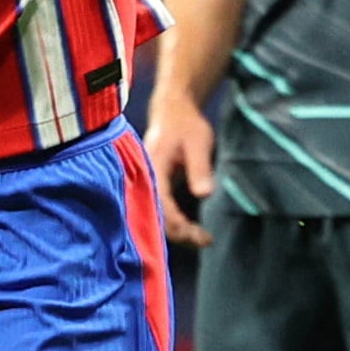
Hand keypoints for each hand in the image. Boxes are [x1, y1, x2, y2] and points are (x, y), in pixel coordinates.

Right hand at [148, 84, 217, 247]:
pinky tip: (192, 229)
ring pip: (157, 216)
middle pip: (155, 217)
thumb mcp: (198, 142)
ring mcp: (147, 184)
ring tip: (202, 238)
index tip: (200, 236)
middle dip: (179, 234)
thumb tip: (204, 195)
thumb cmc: (186, 124)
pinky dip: (175, 223)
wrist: (173, 110)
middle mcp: (144, 180)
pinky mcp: (154, 187)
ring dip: (178, 231)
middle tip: (205, 240)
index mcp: (151, 169)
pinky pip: (160, 211)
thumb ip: (199, 168)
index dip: (179, 226)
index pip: (161, 206)